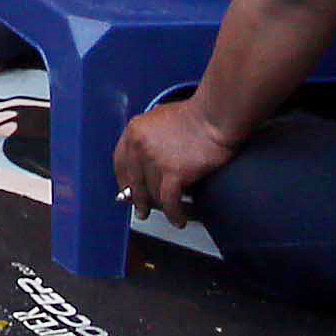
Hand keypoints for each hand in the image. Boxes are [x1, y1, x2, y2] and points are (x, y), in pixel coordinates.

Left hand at [115, 96, 238, 217]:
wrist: (215, 116)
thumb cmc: (194, 115)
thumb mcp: (159, 117)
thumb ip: (148, 135)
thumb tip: (144, 157)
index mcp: (134, 131)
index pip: (120, 163)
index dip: (123, 181)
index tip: (128, 192)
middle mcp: (139, 146)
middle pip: (134, 182)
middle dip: (138, 200)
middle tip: (142, 211)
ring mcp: (155, 161)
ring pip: (153, 194)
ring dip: (162, 208)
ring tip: (170, 214)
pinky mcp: (174, 174)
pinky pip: (169, 202)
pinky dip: (174, 214)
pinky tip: (179, 220)